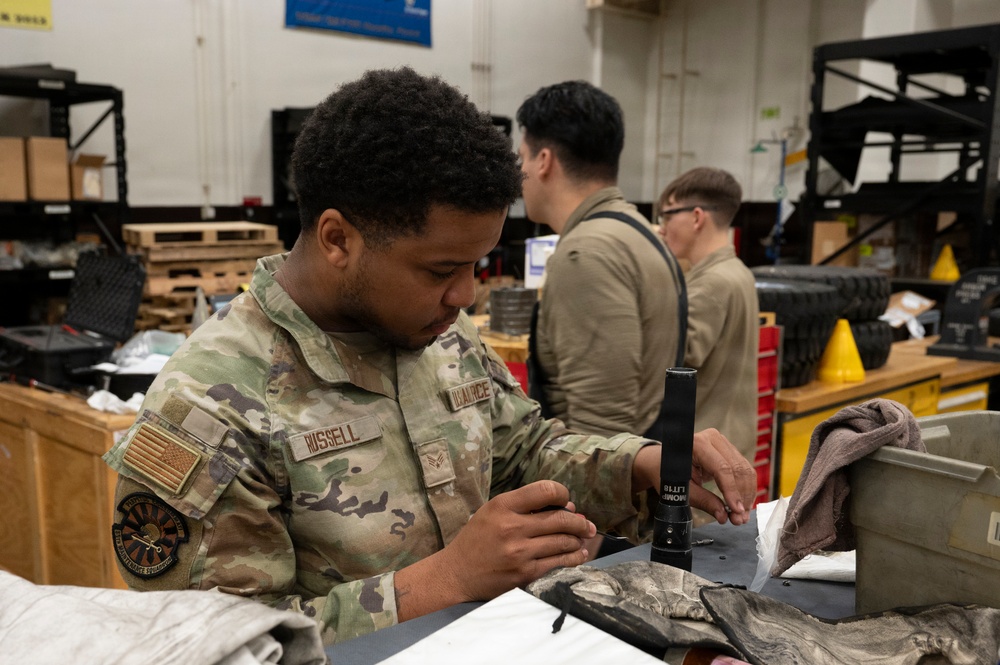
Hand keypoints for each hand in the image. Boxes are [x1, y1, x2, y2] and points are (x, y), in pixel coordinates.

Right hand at [394, 480, 595, 620]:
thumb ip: (525, 507)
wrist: (456, 575)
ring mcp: (520, 552)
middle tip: (586, 524)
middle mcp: (512, 527)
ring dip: (578, 539)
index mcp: (503, 506)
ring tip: (583, 538)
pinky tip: (579, 554)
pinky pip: (559, 562)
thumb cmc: (477, 540)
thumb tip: (567, 506)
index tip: (566, 500)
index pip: (545, 490)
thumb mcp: (492, 512)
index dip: (563, 494)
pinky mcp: (525, 573)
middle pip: (560, 517)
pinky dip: (574, 557)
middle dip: (578, 521)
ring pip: (563, 541)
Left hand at [632, 430, 755, 525]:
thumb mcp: (682, 489)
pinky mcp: (729, 450)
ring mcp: (722, 443)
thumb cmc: (669, 473)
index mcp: (697, 444)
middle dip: (741, 496)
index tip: (736, 510)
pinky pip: (744, 469)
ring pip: (745, 469)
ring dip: (747, 494)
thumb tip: (723, 516)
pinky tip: (743, 504)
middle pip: (737, 469)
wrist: (663, 460)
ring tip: (741, 515)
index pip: (722, 468)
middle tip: (740, 518)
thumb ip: (703, 501)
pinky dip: (746, 488)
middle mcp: (713, 439)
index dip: (732, 491)